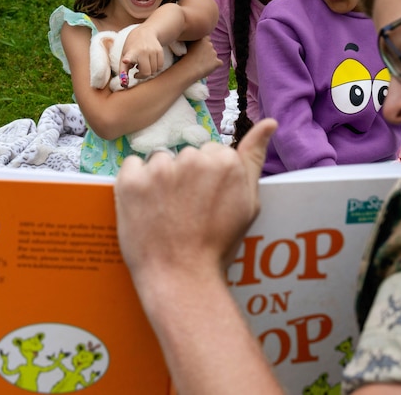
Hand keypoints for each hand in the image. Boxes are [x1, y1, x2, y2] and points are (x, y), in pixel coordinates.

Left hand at [114, 118, 276, 285]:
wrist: (181, 279)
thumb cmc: (218, 245)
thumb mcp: (248, 203)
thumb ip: (254, 157)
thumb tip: (270, 122)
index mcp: (225, 161)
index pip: (211, 153)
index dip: (207, 180)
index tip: (205, 203)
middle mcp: (194, 159)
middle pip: (186, 155)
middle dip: (185, 177)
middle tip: (186, 211)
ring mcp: (160, 169)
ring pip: (159, 160)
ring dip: (159, 179)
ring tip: (166, 212)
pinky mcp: (131, 180)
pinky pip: (131, 166)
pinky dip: (134, 183)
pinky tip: (145, 208)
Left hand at [119, 25, 164, 79]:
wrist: (145, 32)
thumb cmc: (132, 47)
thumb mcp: (124, 55)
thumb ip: (123, 70)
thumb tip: (124, 85)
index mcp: (131, 52)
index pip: (129, 56)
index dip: (127, 60)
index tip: (125, 60)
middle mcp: (143, 51)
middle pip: (146, 72)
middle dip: (142, 75)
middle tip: (137, 72)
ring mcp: (153, 51)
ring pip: (154, 71)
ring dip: (149, 70)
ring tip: (143, 64)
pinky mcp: (160, 51)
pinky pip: (160, 67)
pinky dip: (155, 67)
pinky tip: (150, 61)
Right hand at [180, 35, 220, 80]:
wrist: (188, 69)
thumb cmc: (183, 58)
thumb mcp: (186, 45)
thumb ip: (193, 42)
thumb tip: (194, 43)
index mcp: (203, 38)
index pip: (206, 38)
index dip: (203, 44)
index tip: (198, 49)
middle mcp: (210, 44)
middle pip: (210, 46)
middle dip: (207, 51)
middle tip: (199, 57)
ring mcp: (214, 53)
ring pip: (214, 55)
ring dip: (210, 58)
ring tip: (201, 64)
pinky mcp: (217, 62)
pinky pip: (219, 63)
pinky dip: (216, 65)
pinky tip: (208, 68)